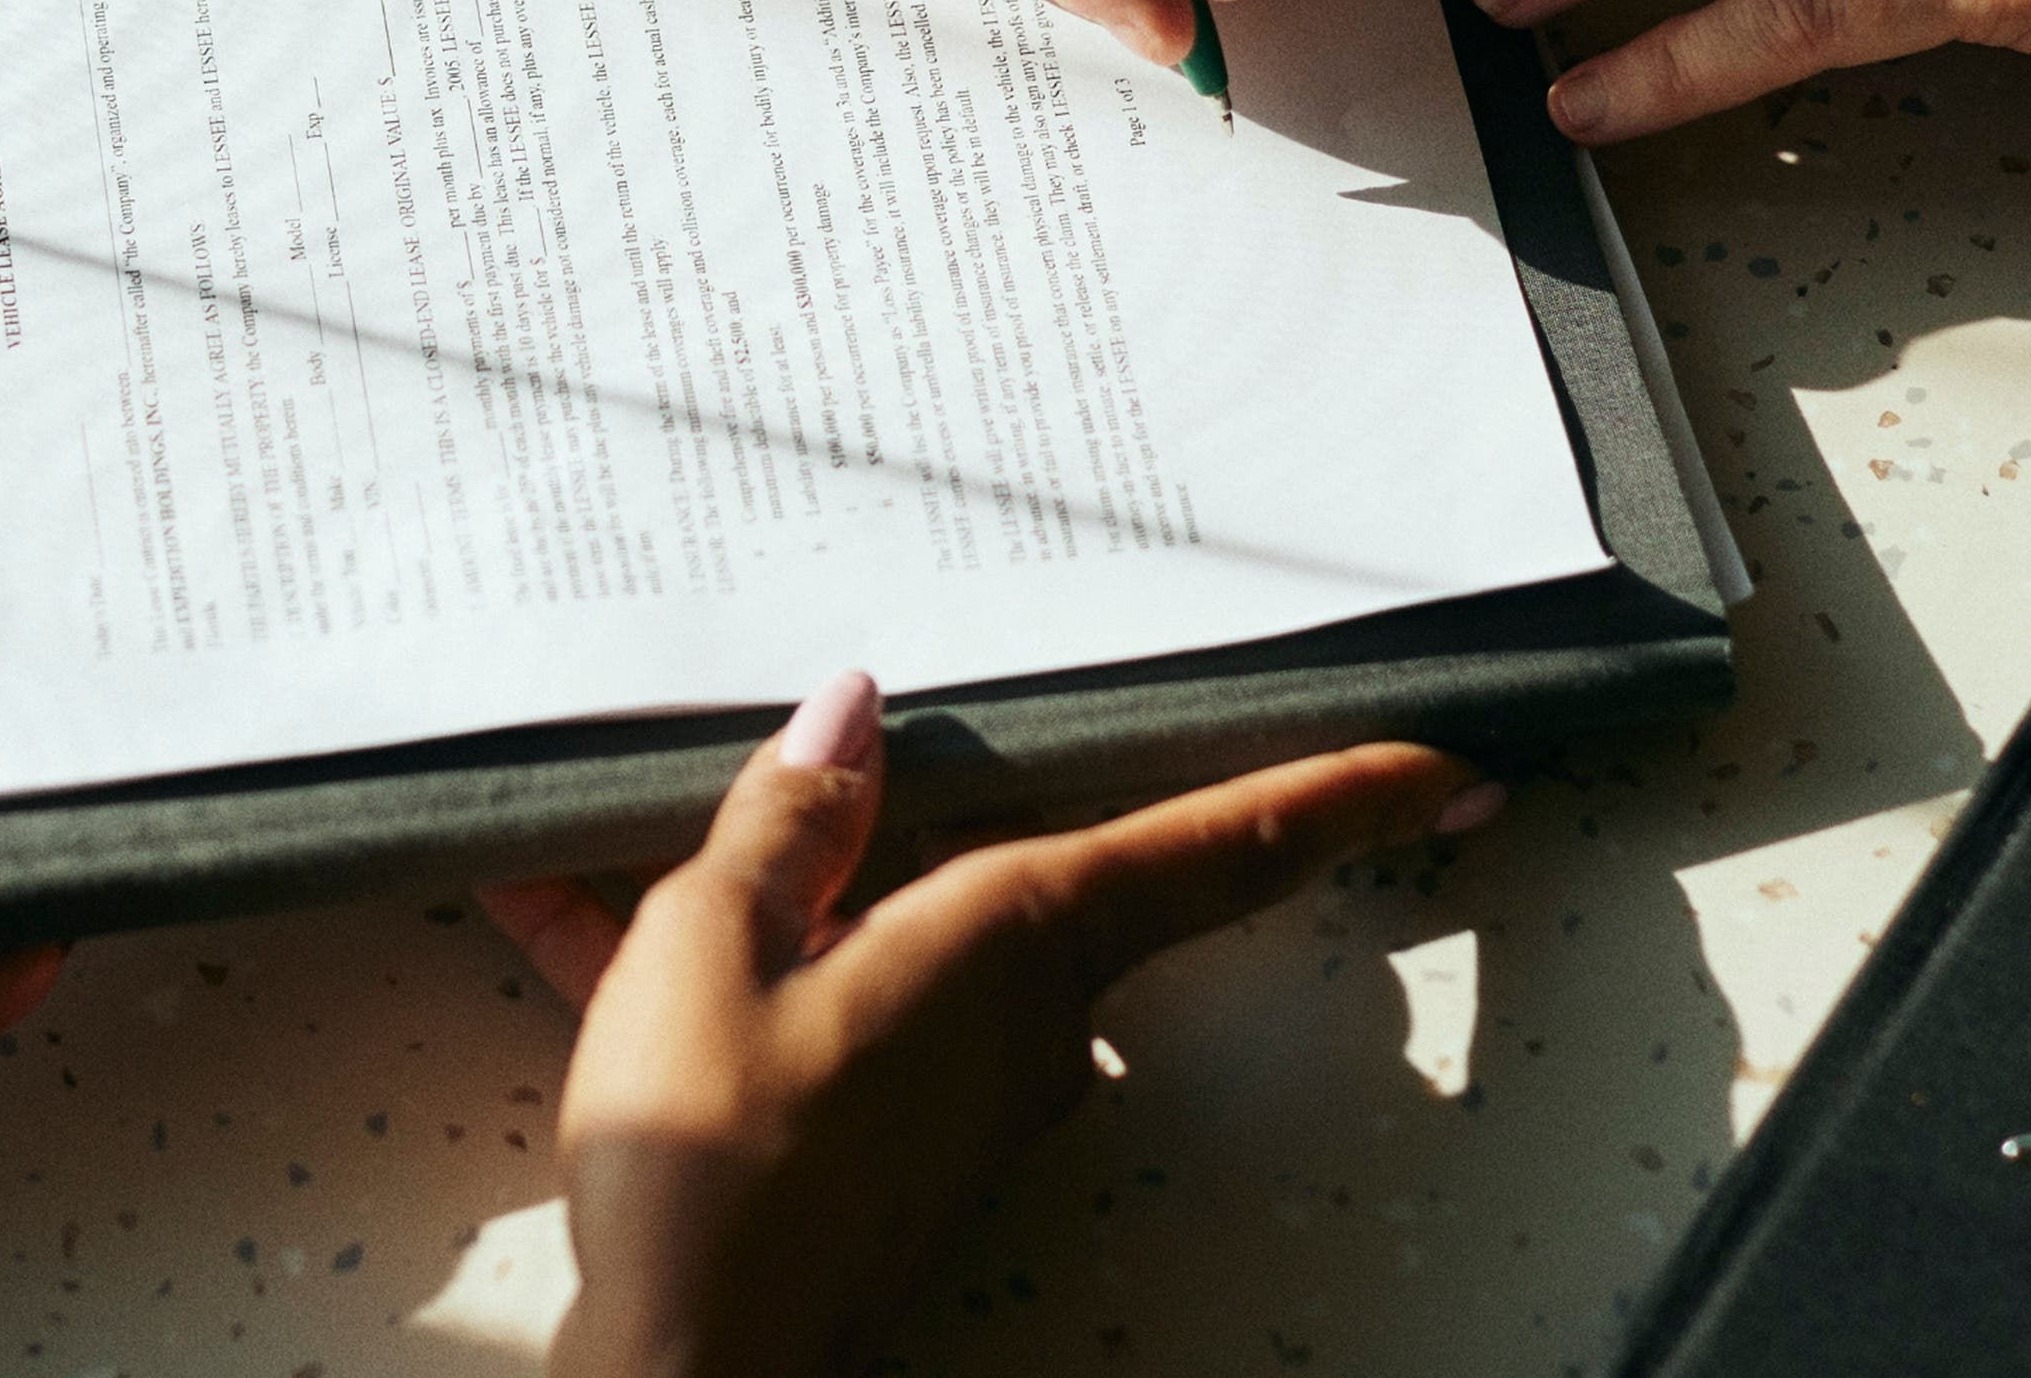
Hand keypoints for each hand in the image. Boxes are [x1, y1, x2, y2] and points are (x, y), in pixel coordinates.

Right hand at [483, 674, 1498, 1375]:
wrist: (683, 1364)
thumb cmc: (713, 1163)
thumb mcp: (713, 942)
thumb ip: (784, 820)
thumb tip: (844, 716)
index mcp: (1013, 936)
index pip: (1221, 848)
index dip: (1341, 798)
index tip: (1447, 769)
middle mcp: (1017, 1014)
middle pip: (1041, 873)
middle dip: (946, 810)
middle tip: (875, 745)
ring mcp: (958, 1089)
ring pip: (906, 937)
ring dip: (791, 890)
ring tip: (636, 834)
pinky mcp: (888, 1143)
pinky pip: (826, 1007)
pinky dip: (732, 965)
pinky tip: (584, 918)